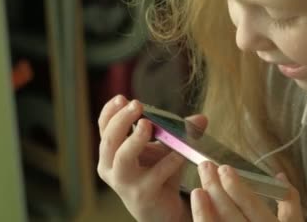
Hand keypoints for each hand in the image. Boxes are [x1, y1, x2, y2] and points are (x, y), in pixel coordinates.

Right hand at [97, 95, 207, 221]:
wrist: (163, 209)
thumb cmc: (159, 174)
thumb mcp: (166, 147)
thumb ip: (179, 131)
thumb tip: (202, 117)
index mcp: (111, 152)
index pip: (104, 128)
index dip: (110, 112)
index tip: (122, 97)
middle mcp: (112, 168)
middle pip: (109, 141)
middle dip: (121, 121)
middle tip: (136, 104)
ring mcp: (125, 183)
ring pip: (122, 158)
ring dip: (135, 139)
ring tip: (147, 124)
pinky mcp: (143, 195)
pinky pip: (155, 174)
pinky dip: (168, 160)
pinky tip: (180, 151)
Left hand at [190, 161, 303, 221]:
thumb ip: (290, 204)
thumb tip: (280, 176)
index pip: (253, 207)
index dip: (237, 188)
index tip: (224, 168)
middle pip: (231, 216)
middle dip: (216, 190)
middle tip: (205, 168)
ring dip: (203, 211)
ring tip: (197, 191)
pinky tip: (199, 212)